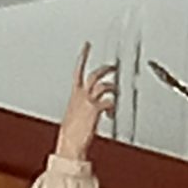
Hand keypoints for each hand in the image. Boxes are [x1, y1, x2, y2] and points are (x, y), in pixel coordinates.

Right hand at [55, 45, 117, 161]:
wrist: (70, 143)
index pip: (78, 70)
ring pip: (104, 86)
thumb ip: (81, 108)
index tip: (87, 45)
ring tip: (116, 92)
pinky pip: (108, 102)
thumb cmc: (71, 134)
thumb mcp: (73, 116)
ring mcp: (88, 101)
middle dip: (105, 68)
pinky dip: (112, 107)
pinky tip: (111, 114)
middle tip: (113, 66)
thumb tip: (86, 112)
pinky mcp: (95, 110)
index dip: (83, 56)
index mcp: (74, 95)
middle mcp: (81, 95)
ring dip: (113, 88)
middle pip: (95, 74)